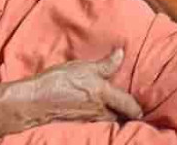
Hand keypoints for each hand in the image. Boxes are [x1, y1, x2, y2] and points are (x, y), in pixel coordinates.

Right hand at [11, 49, 143, 125]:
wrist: (34, 101)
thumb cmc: (58, 81)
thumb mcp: (83, 67)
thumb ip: (105, 64)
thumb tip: (121, 54)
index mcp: (103, 95)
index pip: (127, 104)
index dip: (136, 109)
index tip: (143, 111)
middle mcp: (98, 110)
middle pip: (118, 117)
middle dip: (126, 116)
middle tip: (133, 113)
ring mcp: (87, 119)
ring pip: (106, 120)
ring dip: (112, 117)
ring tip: (116, 113)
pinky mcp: (77, 122)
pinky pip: (94, 122)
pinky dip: (99, 119)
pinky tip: (97, 114)